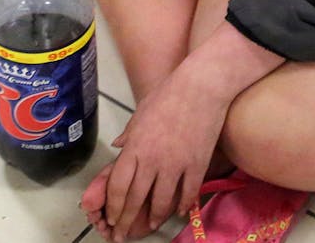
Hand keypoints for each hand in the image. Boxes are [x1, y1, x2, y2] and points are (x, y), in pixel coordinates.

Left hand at [85, 66, 230, 241]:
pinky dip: (183, 206)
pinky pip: (188, 193)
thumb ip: (129, 133)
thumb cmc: (169, 93)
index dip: (114, 207)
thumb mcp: (141, 111)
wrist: (202, 86)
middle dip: (128, 220)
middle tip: (123, 234)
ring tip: (150, 226)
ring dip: (155, 218)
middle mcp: (153, 160)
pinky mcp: (197, 164)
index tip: (112, 217)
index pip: (119, 186)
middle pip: (136, 199)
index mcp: (135, 147)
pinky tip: (179, 212)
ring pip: (163, 202)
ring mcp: (176, 164)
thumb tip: (118, 144)